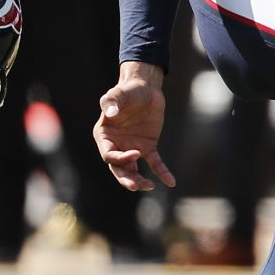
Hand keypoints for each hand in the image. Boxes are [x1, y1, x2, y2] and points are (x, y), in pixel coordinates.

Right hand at [96, 62, 175, 191]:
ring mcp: (132, 147)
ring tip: (149, 186)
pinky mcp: (148, 147)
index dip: (120, 158)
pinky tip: (171, 182)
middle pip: (119, 169)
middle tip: (136, 186)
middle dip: (126, 179)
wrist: (146, 87)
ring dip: (140, 181)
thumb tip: (110, 112)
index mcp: (104, 136)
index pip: (108, 154)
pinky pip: (154, 163)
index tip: (136, 153)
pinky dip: (162, 173)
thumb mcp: (118, 93)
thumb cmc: (127, 90)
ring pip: (133, 171)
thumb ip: (111, 102)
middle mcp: (116, 145)